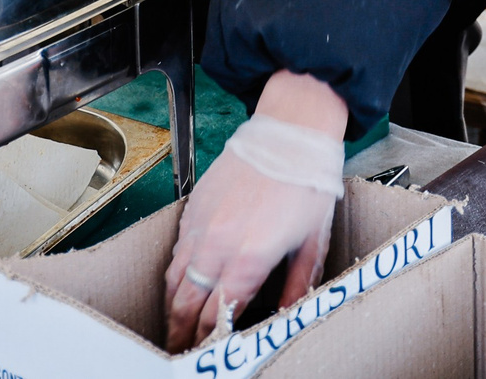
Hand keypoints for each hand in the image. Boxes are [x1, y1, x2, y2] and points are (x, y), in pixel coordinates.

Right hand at [165, 73, 346, 349]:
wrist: (291, 130)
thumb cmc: (308, 180)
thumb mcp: (313, 241)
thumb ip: (297, 285)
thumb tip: (285, 315)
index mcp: (250, 257)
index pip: (218, 316)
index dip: (209, 341)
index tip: (207, 355)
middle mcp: (218, 244)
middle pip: (186, 304)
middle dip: (181, 334)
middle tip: (179, 351)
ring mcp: (201, 225)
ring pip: (173, 280)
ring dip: (172, 307)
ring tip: (174, 327)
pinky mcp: (193, 207)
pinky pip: (176, 251)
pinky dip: (175, 274)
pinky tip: (180, 284)